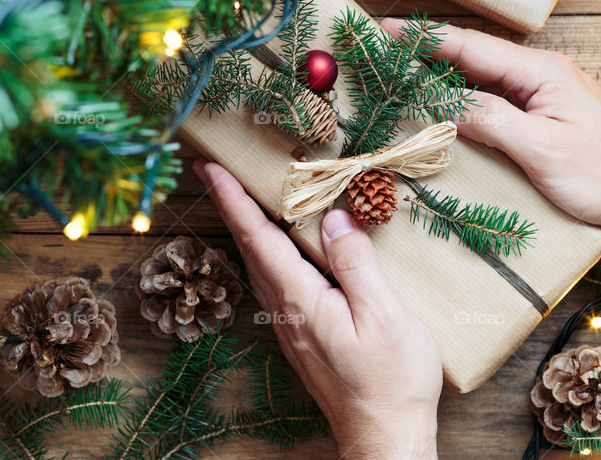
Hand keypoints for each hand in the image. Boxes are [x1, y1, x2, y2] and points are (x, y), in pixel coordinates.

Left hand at [194, 159, 440, 459]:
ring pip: (258, 266)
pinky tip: (276, 249)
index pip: (258, 237)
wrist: (384, 438)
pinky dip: (265, 253)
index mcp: (301, 299)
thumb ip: (356, 263)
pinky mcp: (302, 337)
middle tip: (212, 171)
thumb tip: (335, 218)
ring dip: (245, 229)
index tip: (209, 167)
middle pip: (249, 248)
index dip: (232, 198)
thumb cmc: (391, 381)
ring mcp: (291, 326)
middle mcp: (285, 311)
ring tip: (238, 199)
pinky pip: (274, 283)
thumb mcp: (384, 315)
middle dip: (228, 205)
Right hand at [379, 19, 600, 336]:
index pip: (471, 47)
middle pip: (473, 56)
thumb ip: (491, 120)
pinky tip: (446, 103)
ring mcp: (545, 93)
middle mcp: (542, 74)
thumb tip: (445, 104)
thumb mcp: (542, 149)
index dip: (425, 40)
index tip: (386, 30)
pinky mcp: (545, 114)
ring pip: (482, 76)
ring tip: (403, 72)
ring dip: (444, 73)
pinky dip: (464, 95)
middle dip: (427, 51)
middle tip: (384, 49)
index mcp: (541, 71)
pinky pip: (495, 96)